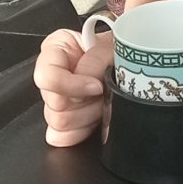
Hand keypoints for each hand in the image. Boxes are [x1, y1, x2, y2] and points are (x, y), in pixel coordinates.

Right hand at [34, 26, 114, 148]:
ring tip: (104, 102)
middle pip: (54, 104)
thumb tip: (89, 82)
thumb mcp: (111, 46)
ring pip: (59, 122)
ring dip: (89, 116)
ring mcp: (57, 99)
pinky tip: (95, 119)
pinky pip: (60, 137)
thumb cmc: (121, 50)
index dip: (72, 86)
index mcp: (55, 49)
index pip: (47, 76)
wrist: (135, 63)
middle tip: (105, 93)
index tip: (97, 86)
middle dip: (86, 103)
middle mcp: (53, 74)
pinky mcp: (64, 121)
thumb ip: (96, 60)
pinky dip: (81, 132)